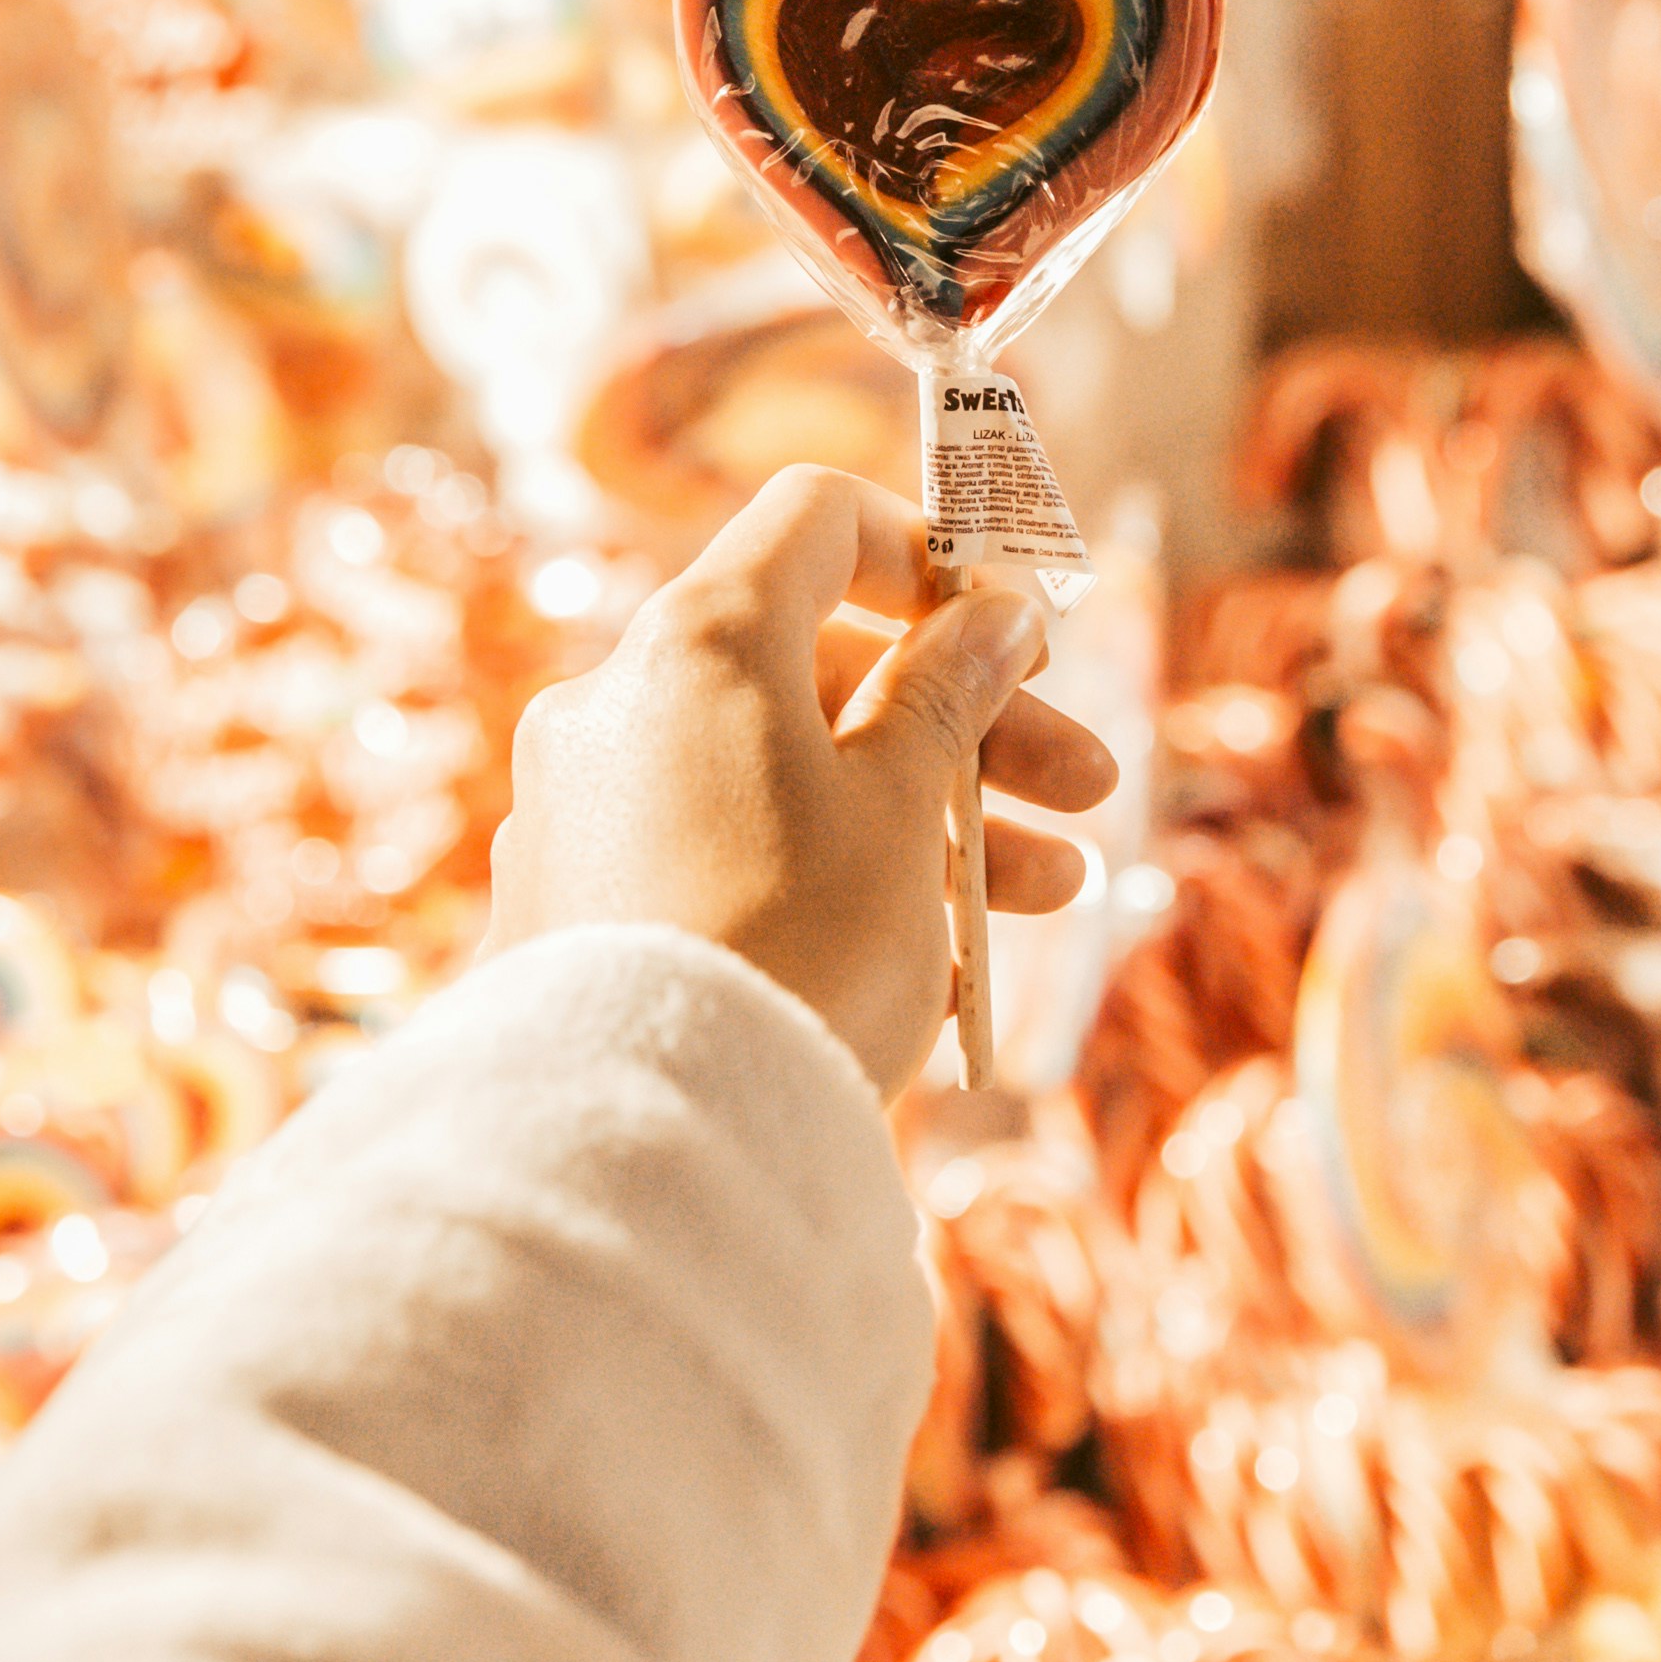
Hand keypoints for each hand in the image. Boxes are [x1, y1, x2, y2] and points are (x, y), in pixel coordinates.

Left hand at [484, 467, 1116, 1095]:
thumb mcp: (905, 808)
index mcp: (698, 641)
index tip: (1017, 633)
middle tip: (1087, 788)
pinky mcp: (573, 908)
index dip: (932, 555)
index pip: (818, 520)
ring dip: (924, 815)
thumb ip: (948, 694)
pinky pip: (724, 856)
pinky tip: (934, 963)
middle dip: (969, 723)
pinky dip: (827, 877)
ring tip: (1050, 896)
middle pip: (818, 665)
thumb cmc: (796, 947)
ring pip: (782, 775)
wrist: (645, 1141)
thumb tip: (990, 618)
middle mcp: (618, 702)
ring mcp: (584, 808)